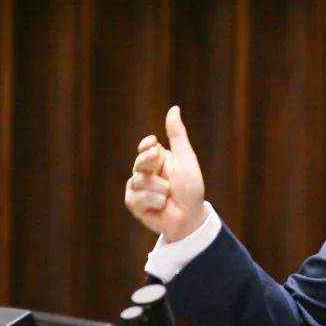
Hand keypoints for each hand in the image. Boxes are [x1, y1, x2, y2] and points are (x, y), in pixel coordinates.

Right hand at [125, 105, 207, 241]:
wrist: (191, 217)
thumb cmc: (191, 188)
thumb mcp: (185, 158)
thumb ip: (177, 135)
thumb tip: (173, 108)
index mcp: (158, 160)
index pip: (145, 147)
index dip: (147, 146)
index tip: (154, 145)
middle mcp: (146, 172)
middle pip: (139, 161)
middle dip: (151, 164)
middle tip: (161, 167)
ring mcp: (138, 188)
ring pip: (139, 180)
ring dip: (159, 188)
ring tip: (168, 195)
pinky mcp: (134, 204)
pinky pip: (136, 197)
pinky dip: (153, 200)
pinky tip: (161, 205)